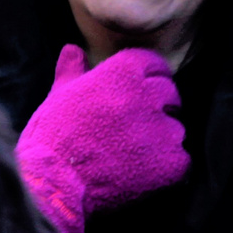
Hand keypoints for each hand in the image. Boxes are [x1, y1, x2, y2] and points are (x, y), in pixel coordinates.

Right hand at [16, 44, 189, 232]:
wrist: (54, 184)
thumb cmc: (51, 137)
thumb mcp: (58, 95)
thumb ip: (71, 70)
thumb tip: (72, 48)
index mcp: (122, 73)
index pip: (153, 64)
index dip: (146, 79)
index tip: (137, 94)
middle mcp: (147, 96)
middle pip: (169, 94)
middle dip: (156, 108)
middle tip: (132, 129)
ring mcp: (162, 130)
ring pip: (176, 129)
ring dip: (160, 140)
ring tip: (132, 155)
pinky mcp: (171, 163)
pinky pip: (181, 161)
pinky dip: (165, 169)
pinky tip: (140, 175)